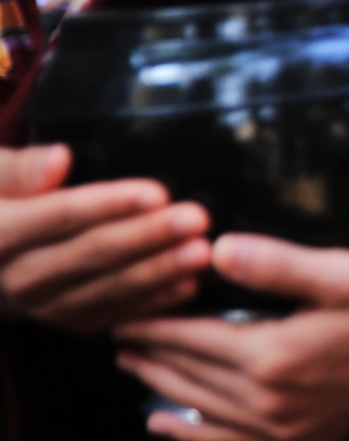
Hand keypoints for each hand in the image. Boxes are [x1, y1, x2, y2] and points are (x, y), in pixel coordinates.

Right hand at [0, 144, 209, 329]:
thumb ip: (21, 167)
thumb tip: (59, 158)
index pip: (59, 217)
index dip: (109, 206)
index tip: (157, 194)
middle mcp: (16, 277)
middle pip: (89, 255)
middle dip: (147, 238)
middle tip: (197, 220)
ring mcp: (41, 304)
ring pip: (104, 290)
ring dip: (156, 273)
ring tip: (201, 253)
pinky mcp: (65, 318)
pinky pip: (109, 314)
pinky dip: (149, 304)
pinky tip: (188, 285)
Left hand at [112, 234, 348, 440]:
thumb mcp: (340, 273)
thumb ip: (276, 263)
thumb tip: (217, 248)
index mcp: (271, 356)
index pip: (193, 339)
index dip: (155, 324)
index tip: (124, 311)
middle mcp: (267, 402)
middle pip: (188, 376)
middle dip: (150, 352)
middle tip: (119, 331)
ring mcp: (279, 429)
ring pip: (200, 409)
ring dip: (161, 386)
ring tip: (134, 364)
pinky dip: (189, 437)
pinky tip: (167, 425)